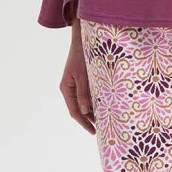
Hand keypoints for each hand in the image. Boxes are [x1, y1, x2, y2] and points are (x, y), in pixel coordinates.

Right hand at [59, 19, 95, 133]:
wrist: (82, 39)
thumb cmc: (81, 56)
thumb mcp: (83, 76)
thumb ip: (84, 93)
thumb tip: (85, 111)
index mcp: (66, 89)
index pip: (74, 111)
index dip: (84, 123)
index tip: (93, 132)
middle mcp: (70, 89)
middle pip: (79, 110)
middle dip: (89, 120)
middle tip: (101, 131)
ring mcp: (76, 85)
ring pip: (84, 104)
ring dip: (93, 112)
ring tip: (104, 122)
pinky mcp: (82, 81)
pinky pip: (88, 96)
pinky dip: (95, 102)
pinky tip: (104, 107)